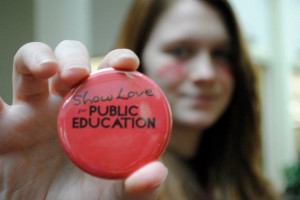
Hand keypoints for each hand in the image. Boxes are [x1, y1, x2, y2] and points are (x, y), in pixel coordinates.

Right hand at [0, 41, 167, 199]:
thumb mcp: (114, 196)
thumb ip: (137, 187)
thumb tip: (157, 173)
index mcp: (95, 113)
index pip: (109, 74)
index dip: (118, 60)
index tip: (126, 63)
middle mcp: (64, 105)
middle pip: (69, 60)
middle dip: (74, 56)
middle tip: (78, 75)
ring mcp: (31, 112)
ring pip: (29, 66)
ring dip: (37, 58)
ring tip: (46, 70)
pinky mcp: (1, 128)